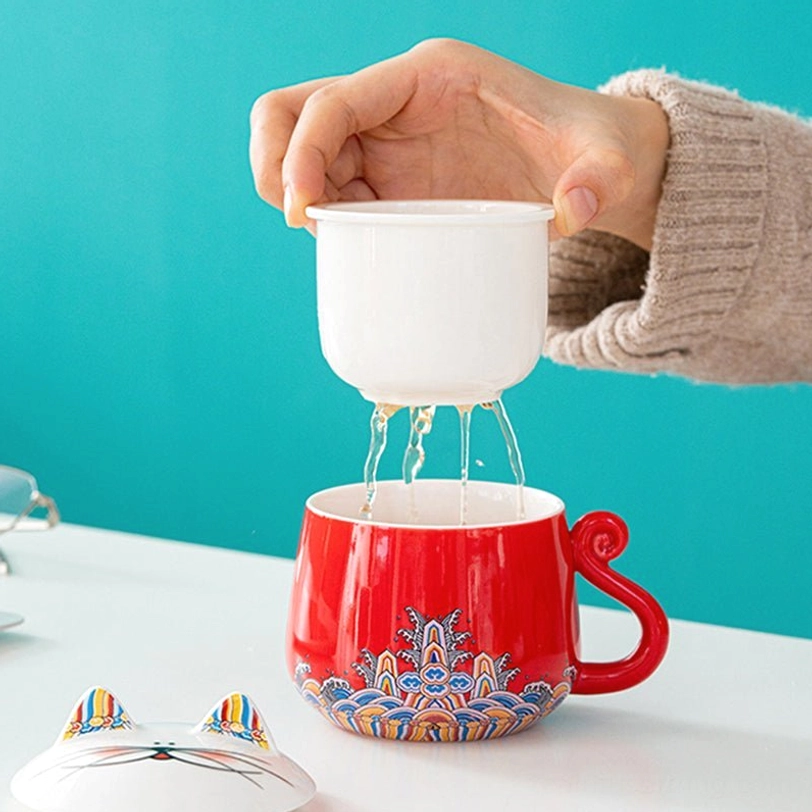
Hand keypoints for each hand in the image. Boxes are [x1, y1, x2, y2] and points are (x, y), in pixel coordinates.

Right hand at [249, 39, 668, 248]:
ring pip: (303, 154)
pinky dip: (324, 220)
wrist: (590, 167)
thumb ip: (599, 180)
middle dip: (276, 164)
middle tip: (301, 220)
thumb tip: (572, 212)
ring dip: (296, 197)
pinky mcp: (392, 183)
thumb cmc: (591, 150)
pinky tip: (351, 250)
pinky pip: (332, 194)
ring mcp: (389, 144)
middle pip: (294, 115)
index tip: (304, 212)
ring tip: (332, 243)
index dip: (303, 150)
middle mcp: (396, 105)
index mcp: (430, 77)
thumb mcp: (607, 161)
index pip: (335, 100)